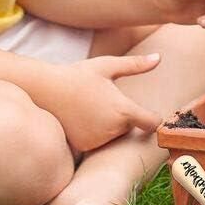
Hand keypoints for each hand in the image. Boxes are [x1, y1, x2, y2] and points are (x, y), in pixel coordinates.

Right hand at [45, 54, 161, 153]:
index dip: (152, 117)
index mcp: (123, 110)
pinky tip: (81, 118)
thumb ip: (135, 65)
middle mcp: (112, 129)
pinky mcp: (83, 147)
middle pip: (129, 127)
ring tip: (90, 107)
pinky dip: (94, 133)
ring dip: (108, 125)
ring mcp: (97, 140)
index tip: (148, 112)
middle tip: (104, 100)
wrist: (45, 90)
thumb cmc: (78, 74)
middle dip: (123, 116)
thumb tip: (159, 57)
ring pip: (113, 135)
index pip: (152, 122)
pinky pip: (97, 141)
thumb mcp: (107, 66)